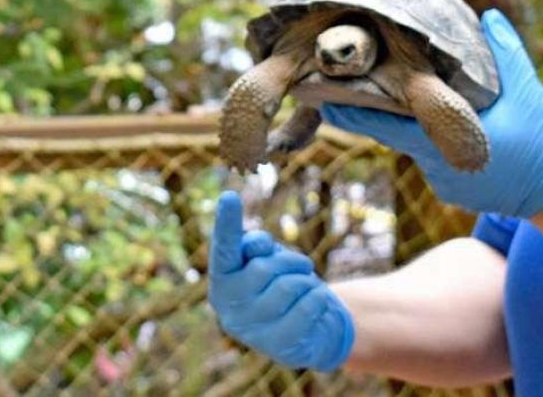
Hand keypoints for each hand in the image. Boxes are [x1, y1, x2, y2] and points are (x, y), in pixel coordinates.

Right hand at [208, 191, 353, 370]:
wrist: (306, 329)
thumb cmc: (280, 283)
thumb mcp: (266, 258)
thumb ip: (256, 247)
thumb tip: (256, 246)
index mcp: (222, 278)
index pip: (224, 248)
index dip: (227, 223)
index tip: (229, 196)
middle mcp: (228, 307)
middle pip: (265, 267)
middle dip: (291, 260)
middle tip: (300, 266)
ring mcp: (252, 330)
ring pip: (290, 286)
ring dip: (306, 280)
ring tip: (305, 288)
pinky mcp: (280, 347)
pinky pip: (310, 306)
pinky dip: (320, 299)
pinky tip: (315, 307)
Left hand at [321, 9, 542, 218]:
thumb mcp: (528, 93)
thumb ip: (505, 52)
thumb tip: (486, 14)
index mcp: (443, 140)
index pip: (385, 124)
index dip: (352, 111)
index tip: (323, 96)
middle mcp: (434, 163)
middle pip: (390, 133)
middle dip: (368, 110)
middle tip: (337, 88)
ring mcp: (440, 181)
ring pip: (411, 145)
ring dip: (403, 125)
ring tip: (388, 97)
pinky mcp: (448, 190)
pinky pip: (428, 160)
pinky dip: (427, 142)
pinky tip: (433, 125)